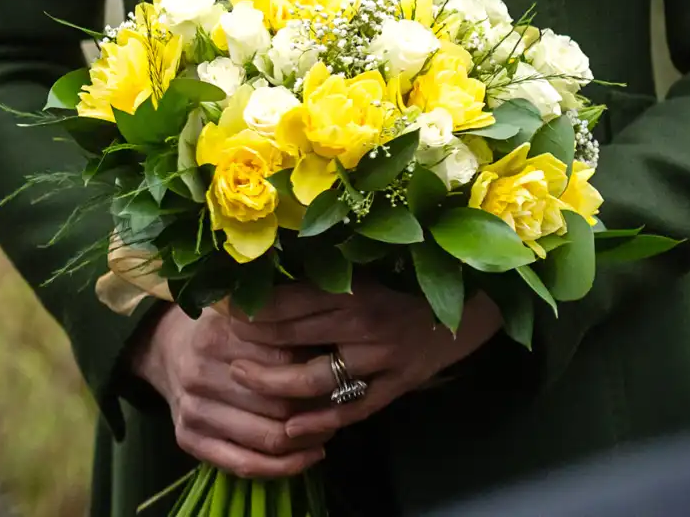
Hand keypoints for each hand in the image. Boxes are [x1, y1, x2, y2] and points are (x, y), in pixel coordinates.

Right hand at [128, 302, 333, 477]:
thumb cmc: (219, 326)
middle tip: (341, 405)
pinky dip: (282, 467)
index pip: (284, 361)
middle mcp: (201, 374)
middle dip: (317, 409)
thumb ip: (278, 323)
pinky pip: (243, 464)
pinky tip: (307, 456)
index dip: (317, 371)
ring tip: (328, 429)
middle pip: (278, 403)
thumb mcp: (244, 312)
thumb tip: (330, 340)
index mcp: (218, 336)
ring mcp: (193, 410)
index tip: (340, 373)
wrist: (166, 348)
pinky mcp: (188, 439)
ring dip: (306, 440)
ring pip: (266, 437)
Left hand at [228, 279, 502, 440]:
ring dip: (272, 382)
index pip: (288, 298)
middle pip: (292, 335)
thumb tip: (271, 269)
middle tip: (218, 339)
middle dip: (250, 339)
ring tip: (241, 378)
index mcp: (355, 285)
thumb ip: (328, 270)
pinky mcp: (395, 385)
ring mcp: (380, 358)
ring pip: (314, 378)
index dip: (249, 304)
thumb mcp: (369, 264)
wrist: (472, 299)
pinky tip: (291, 426)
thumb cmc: (412, 275)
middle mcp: (363, 322)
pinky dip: (319, 421)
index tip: (220, 302)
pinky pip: (351, 409)